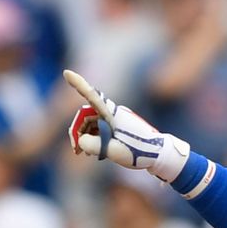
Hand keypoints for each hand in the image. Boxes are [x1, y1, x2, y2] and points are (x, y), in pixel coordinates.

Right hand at [63, 70, 191, 183]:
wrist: (160, 154)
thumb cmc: (140, 153)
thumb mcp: (115, 152)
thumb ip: (94, 146)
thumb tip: (81, 140)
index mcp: (113, 114)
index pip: (92, 96)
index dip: (78, 84)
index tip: (66, 72)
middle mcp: (113, 112)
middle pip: (86, 115)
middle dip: (77, 130)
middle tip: (76, 150)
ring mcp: (115, 118)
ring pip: (91, 123)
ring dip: (84, 136)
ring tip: (84, 153)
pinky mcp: (116, 125)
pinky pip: (98, 127)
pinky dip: (92, 137)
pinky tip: (92, 150)